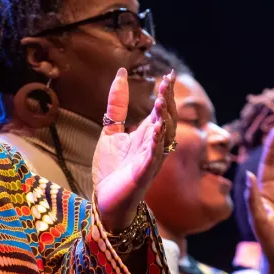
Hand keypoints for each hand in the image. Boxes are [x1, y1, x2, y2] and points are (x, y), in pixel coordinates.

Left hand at [93, 69, 176, 232]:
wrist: (105, 200)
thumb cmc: (111, 169)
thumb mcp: (111, 131)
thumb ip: (116, 105)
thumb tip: (121, 74)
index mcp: (147, 135)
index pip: (161, 111)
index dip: (165, 94)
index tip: (167, 75)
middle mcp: (153, 145)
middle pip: (167, 120)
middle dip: (168, 101)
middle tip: (166, 82)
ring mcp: (150, 159)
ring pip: (165, 136)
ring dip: (165, 119)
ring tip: (161, 101)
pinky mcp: (143, 173)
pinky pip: (154, 156)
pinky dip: (157, 143)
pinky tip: (157, 129)